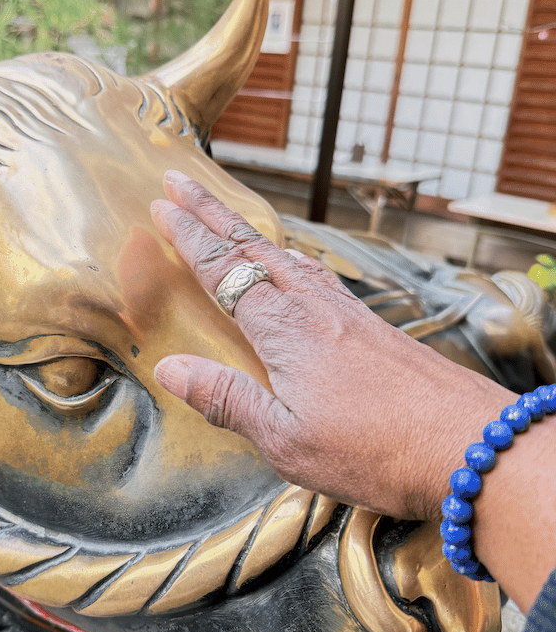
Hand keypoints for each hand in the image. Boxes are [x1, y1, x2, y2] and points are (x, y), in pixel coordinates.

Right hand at [150, 170, 510, 523]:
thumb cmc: (377, 450)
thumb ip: (225, 399)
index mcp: (284, 329)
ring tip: (225, 217)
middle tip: (179, 181)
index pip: (223, 270)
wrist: (469, 443)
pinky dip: (290, 256)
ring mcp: (346, 311)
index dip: (188, 237)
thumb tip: (169, 368)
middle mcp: (314, 306)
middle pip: (251, 246)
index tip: (161, 206)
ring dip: (247, 231)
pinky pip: (317, 273)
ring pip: (286, 255)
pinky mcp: (371, 326)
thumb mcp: (285, 440)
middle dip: (209, 211)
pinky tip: (295, 265)